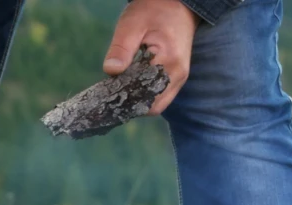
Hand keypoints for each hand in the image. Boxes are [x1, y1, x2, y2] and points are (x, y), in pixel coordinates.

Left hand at [103, 0, 196, 114]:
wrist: (176, 3)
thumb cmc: (152, 11)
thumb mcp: (131, 25)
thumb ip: (121, 48)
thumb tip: (111, 70)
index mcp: (169, 63)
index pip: (148, 99)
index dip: (129, 102)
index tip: (110, 97)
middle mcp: (179, 75)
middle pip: (154, 106)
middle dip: (133, 105)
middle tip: (113, 95)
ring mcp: (180, 77)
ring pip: (158, 103)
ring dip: (140, 101)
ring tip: (121, 91)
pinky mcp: (178, 76)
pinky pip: (162, 95)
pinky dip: (146, 95)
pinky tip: (132, 86)